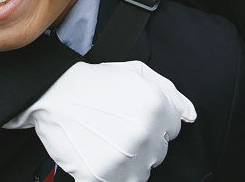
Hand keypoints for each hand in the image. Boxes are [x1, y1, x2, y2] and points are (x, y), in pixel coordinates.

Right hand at [3, 60, 196, 181]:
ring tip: (110, 141)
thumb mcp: (136, 72)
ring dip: (131, 161)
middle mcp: (144, 134)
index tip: (135, 117)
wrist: (55, 95)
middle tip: (119, 127)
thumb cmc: (96, 83)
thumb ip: (170, 92)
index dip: (155, 122)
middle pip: (159, 151)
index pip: (173, 129)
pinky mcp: (103, 176)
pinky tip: (102, 154)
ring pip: (143, 171)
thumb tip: (189, 114)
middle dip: (144, 142)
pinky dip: (114, 173)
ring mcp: (124, 158)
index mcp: (156, 107)